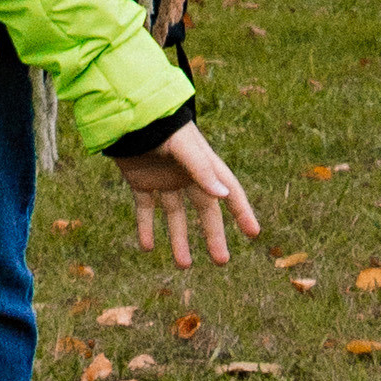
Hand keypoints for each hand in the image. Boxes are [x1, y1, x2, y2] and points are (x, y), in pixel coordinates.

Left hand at [117, 122, 260, 269]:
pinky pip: (146, 208)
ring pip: (175, 215)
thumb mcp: (183, 147)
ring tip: (182, 265)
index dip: (242, 211)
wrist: (126, 115)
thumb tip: (223, 196)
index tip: (253, 233)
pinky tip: (147, 247)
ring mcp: (164, 179)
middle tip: (221, 261)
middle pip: (204, 210)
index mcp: (203, 164)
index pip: (229, 191)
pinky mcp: (141, 181)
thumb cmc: (160, 126)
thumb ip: (201, 170)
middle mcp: (186, 175)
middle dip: (213, 235)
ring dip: (179, 239)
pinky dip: (146, 227)